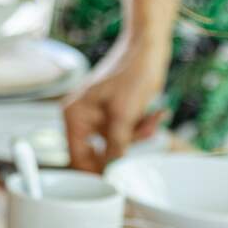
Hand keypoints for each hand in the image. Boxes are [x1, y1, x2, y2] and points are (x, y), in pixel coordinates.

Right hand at [63, 32, 169, 171]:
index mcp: (74, 115)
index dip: (96, 171)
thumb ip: (115, 147)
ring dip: (138, 135)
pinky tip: (154, 115)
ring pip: (116, 144)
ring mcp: (98, 115)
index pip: (77, 157)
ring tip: (152, 118)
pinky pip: (125, 133)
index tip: (115, 180)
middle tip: (143, 133)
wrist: (149, 48)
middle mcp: (81, 117)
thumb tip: (110, 173)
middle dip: (125, 145)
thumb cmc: (132, 73)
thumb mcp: (124, 116)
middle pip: (99, 152)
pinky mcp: (113, 114)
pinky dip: (140, 128)